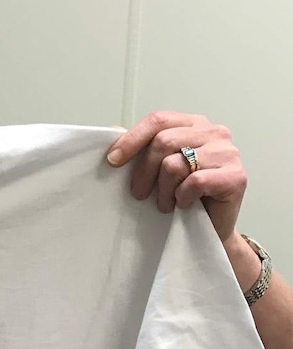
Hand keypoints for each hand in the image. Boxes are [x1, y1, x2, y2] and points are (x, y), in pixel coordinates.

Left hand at [105, 111, 246, 243]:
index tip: (112, 161)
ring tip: (165, 203)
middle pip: (163, 142)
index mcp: (193, 124)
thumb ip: (140, 146)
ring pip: (175, 163)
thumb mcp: (157, 167)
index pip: (158, 120)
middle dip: (143, 171)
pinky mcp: (236, 176)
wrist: (210, 228)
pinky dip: (183, 197)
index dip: (131, 139)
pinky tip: (185, 204)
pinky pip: (194, 182)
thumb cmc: (183, 194)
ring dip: (163, 189)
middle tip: (139, 193)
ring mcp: (228, 152)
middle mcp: (214, 132)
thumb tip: (112, 130)